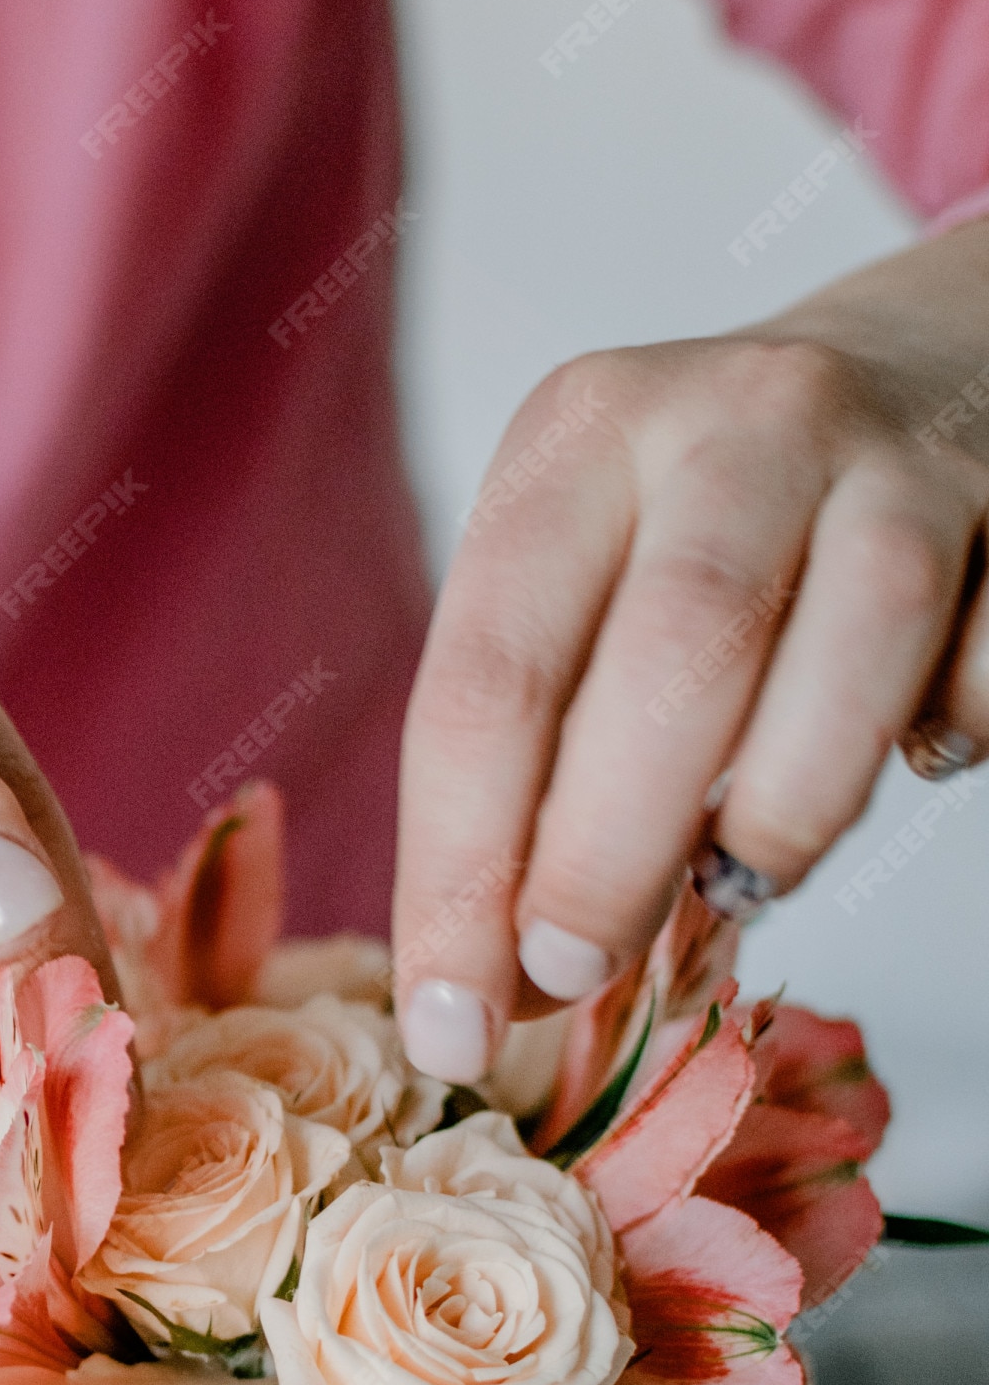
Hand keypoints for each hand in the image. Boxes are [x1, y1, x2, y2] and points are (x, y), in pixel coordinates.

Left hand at [392, 218, 988, 1081]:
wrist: (925, 368)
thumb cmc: (709, 520)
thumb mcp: (582, 578)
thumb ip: (532, 754)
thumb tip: (488, 985)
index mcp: (581, 437)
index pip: (490, 675)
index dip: (462, 869)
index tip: (448, 1016)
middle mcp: (733, 420)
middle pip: (672, 661)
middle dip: (609, 859)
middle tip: (575, 974)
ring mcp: (889, 458)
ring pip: (848, 665)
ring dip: (779, 819)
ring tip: (737, 884)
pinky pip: (983, 677)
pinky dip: (936, 751)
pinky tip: (898, 758)